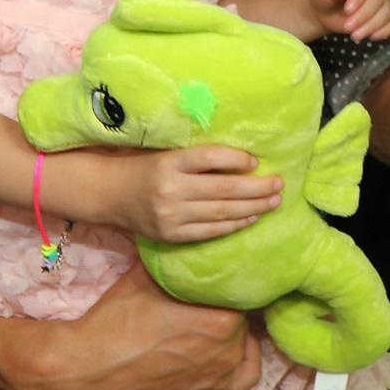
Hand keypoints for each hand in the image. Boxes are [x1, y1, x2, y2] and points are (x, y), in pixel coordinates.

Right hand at [3, 263, 261, 389]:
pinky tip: (233, 353)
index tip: (219, 280)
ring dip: (234, 335)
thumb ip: (178, 258)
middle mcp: (228, 351)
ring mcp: (219, 381)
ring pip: (242, 347)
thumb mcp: (148, 275)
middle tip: (211, 301)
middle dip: (227, 308)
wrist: (82, 371)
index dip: (230, 283)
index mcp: (221, 316)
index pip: (241, 291)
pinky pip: (244, 380)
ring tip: (216, 325)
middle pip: (241, 319)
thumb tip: (192, 238)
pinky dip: (242, 364)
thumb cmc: (114, 320)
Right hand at [101, 145, 282, 242]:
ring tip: (273, 201)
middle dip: (257, 187)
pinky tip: (252, 217)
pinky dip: (234, 225)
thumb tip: (244, 160)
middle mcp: (170, 190)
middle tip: (279, 184)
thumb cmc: (146, 167)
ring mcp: (171, 216)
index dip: (236, 159)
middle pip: (223, 188)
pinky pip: (210, 232)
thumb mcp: (168, 154)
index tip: (256, 161)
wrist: (110, 194)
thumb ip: (198, 158)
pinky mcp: (171, 235)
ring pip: (221, 213)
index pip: (209, 157)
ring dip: (253, 207)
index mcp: (169, 163)